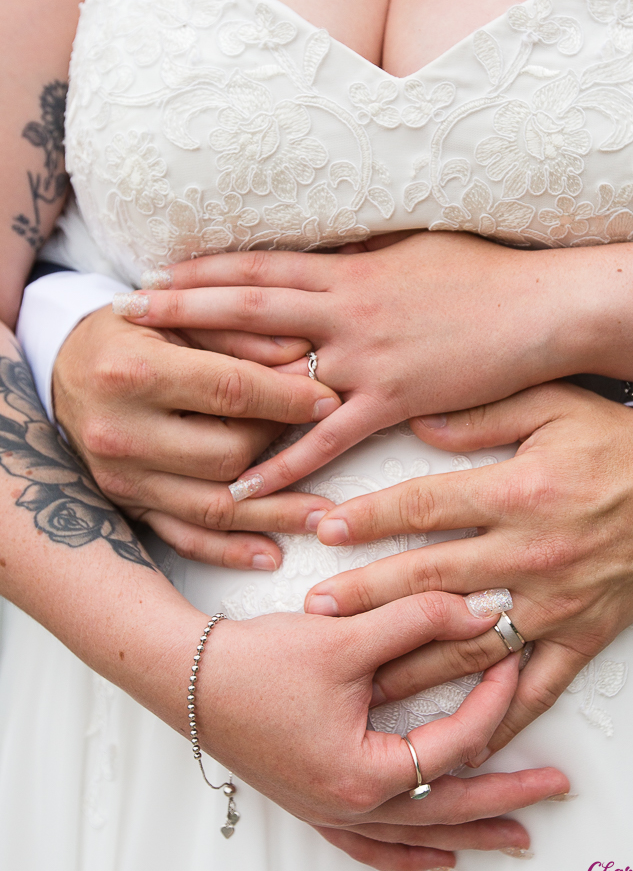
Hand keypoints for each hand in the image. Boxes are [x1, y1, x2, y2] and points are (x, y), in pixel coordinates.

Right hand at [52, 305, 341, 568]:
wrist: (62, 366)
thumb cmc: (131, 333)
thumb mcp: (180, 315)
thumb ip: (240, 333)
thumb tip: (305, 356)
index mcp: (133, 372)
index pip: (230, 391)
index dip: (289, 398)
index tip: (331, 400)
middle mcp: (121, 432)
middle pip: (226, 454)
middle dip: (281, 444)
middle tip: (318, 433)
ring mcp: (121, 477)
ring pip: (212, 507)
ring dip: (274, 514)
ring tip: (323, 516)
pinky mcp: (125, 505)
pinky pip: (183, 538)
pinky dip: (230, 551)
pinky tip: (272, 555)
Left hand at [114, 234, 574, 492]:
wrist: (542, 308)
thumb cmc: (484, 273)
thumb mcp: (415, 250)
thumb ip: (363, 259)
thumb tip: (327, 257)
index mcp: (350, 269)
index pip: (262, 265)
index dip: (206, 268)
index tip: (159, 270)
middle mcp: (347, 311)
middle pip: (249, 308)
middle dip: (186, 308)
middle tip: (127, 314)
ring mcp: (367, 358)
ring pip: (277, 375)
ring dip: (218, 386)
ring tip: (163, 403)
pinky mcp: (394, 402)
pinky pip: (327, 440)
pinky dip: (284, 462)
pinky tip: (244, 484)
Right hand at [199, 592, 568, 870]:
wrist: (186, 677)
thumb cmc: (257, 663)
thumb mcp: (348, 635)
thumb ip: (419, 618)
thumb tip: (481, 611)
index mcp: (363, 773)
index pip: (454, 742)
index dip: (493, 699)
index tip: (511, 660)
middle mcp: (350, 805)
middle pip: (448, 807)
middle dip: (507, 795)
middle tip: (555, 788)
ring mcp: (330, 811)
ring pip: (418, 835)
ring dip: (470, 832)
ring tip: (516, 837)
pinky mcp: (315, 802)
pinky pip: (374, 846)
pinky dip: (412, 853)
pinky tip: (438, 859)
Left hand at [303, 383, 632, 753]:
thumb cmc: (621, 441)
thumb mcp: (553, 404)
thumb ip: (481, 415)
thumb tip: (417, 424)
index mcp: (519, 492)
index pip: (424, 507)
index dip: (368, 519)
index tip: (323, 530)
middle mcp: (532, 553)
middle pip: (431, 581)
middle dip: (366, 598)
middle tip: (315, 613)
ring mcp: (558, 602)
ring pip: (471, 643)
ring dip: (412, 662)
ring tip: (360, 677)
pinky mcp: (586, 634)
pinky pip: (539, 686)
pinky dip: (500, 716)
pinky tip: (460, 736)